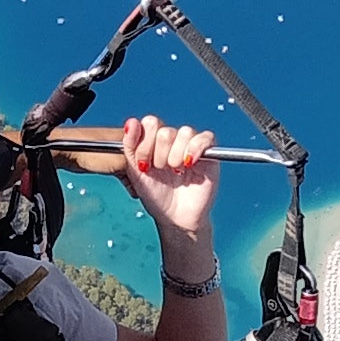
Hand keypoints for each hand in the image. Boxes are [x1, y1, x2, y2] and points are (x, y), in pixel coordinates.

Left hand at [117, 115, 219, 262]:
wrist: (173, 218)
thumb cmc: (156, 196)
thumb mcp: (135, 172)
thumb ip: (130, 145)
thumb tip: (131, 122)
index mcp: (155, 141)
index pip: (150, 123)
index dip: (145, 143)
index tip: (143, 164)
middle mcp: (173, 141)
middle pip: (165, 131)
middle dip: (159, 155)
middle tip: (161, 170)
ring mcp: (191, 145)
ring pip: (184, 133)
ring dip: (176, 156)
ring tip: (175, 172)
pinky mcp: (209, 154)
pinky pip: (205, 138)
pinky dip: (195, 149)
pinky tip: (188, 164)